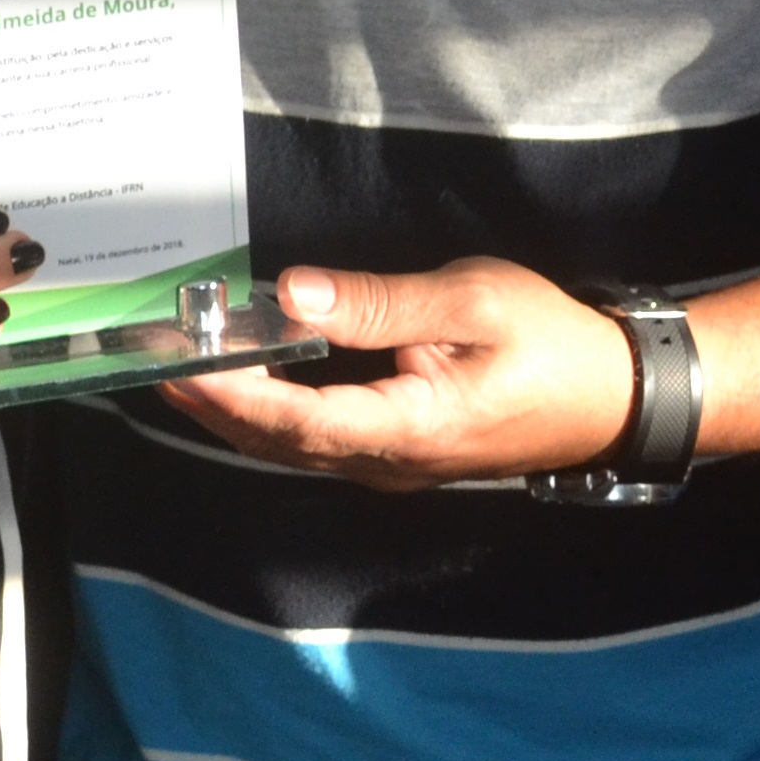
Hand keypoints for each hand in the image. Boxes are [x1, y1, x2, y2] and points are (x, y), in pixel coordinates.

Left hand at [160, 259, 636, 490]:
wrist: (612, 395)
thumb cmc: (551, 341)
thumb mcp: (472, 302)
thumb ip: (378, 303)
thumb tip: (292, 295)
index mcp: (411, 428)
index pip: (299, 420)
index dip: (232, 395)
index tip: (180, 364)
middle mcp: (390, 461)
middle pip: (279, 443)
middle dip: (210, 404)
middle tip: (148, 360)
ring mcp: (393, 464)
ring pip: (291, 449)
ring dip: (231, 412)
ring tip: (176, 368)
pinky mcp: (399, 452)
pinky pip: (315, 441)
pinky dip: (267, 413)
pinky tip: (243, 381)